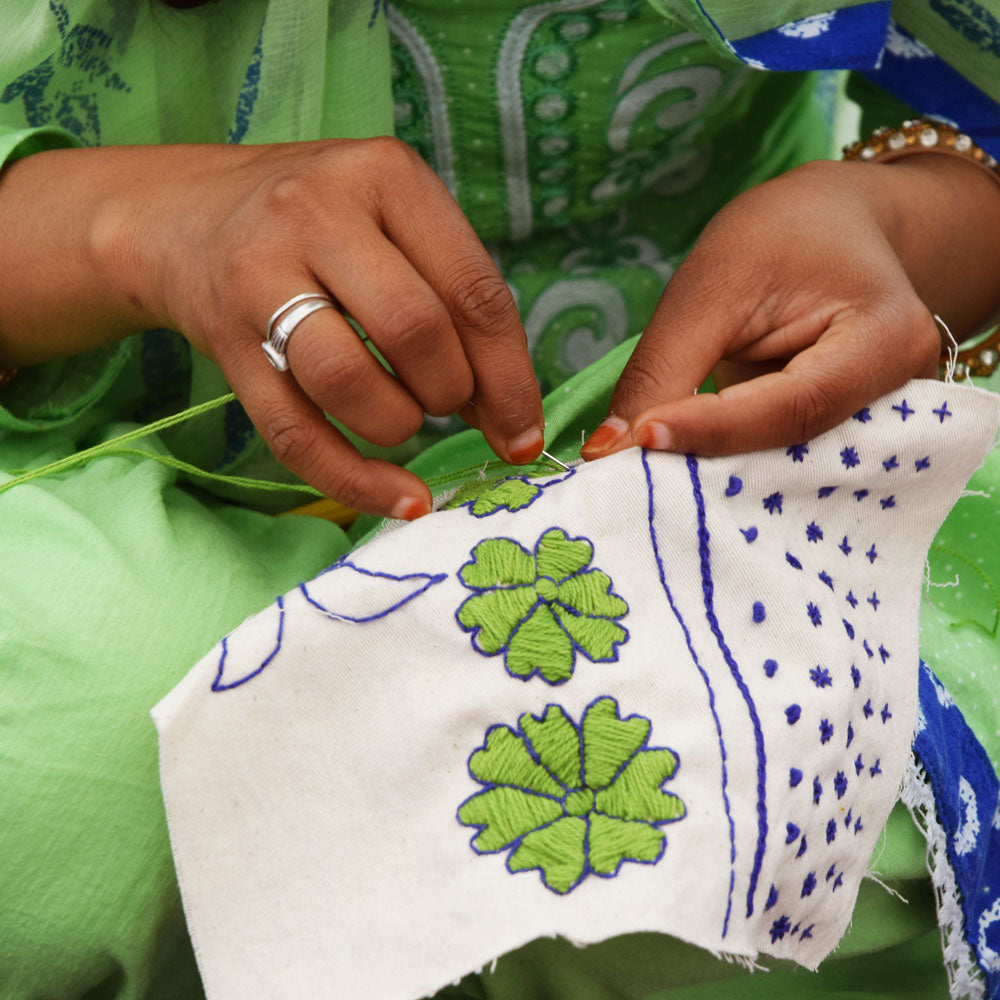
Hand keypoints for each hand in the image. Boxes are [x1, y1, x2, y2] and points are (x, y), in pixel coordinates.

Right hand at [0, 139, 543, 518]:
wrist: (185, 217)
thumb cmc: (319, 224)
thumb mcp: (394, 222)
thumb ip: (454, 298)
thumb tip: (509, 412)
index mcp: (386, 177)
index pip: (473, 292)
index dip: (510, 377)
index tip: (523, 431)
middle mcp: (317, 214)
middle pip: (415, 332)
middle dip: (452, 393)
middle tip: (450, 405)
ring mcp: (260, 275)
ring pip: (349, 381)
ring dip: (400, 426)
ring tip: (406, 421)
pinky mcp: (224, 340)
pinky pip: (294, 433)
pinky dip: (355, 480)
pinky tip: (398, 499)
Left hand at [581, 156, 999, 459]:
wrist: (835, 228)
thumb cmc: (781, 237)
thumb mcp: (714, 281)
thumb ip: (664, 367)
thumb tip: (608, 450)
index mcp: (887, 340)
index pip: (793, 405)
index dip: (711, 428)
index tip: (637, 439)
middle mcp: (898, 397)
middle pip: (791, 449)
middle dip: (705, 464)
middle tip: (626, 477)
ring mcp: (875, 424)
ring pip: (780, 468)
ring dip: (710, 476)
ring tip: (642, 479)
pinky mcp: (840, 438)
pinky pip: (777, 465)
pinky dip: (723, 468)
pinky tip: (674, 473)